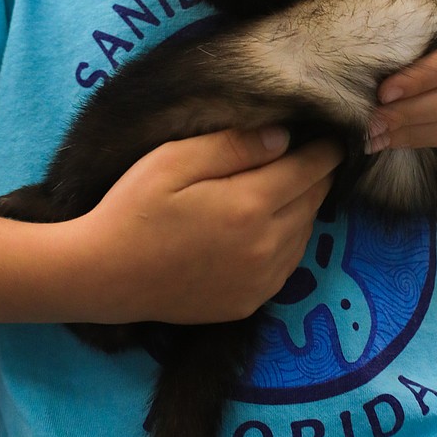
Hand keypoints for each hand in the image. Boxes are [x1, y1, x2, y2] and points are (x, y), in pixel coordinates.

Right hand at [76, 128, 342, 325]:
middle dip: (316, 175)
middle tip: (309, 154)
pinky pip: (288, 264)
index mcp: (251, 205)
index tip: (331, 133)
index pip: (311, 169)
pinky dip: (288, 240)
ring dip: (302, 207)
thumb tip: (285, 137)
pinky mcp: (249, 302)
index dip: (325, 149)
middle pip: (313, 201)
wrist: (105, 276)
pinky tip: (267, 225)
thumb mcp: (175, 160)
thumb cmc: (134, 207)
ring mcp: (261, 280)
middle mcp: (267, 247)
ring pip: (305, 233)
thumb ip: (232, 146)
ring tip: (285, 186)